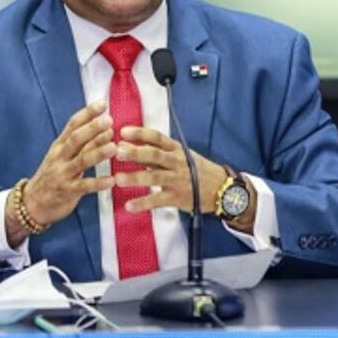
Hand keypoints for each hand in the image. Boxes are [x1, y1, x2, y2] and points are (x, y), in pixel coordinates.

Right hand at [5, 102, 115, 246]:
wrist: (32, 202)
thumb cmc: (53, 175)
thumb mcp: (62, 156)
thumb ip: (81, 142)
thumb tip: (104, 125)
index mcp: (59, 145)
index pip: (72, 124)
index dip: (87, 113)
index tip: (102, 104)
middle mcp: (60, 157)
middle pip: (75, 139)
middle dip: (92, 129)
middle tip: (109, 120)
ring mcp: (63, 174)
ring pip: (81, 161)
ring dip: (97, 153)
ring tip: (113, 147)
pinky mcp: (67, 191)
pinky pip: (84, 186)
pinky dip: (98, 183)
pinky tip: (112, 180)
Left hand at [113, 126, 227, 215]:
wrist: (220, 188)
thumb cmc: (195, 169)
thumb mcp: (179, 155)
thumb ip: (154, 151)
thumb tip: (126, 144)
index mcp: (176, 149)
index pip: (157, 137)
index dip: (140, 133)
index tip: (122, 131)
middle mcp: (176, 162)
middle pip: (155, 155)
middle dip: (136, 153)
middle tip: (117, 152)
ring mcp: (177, 180)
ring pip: (155, 177)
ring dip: (136, 178)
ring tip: (118, 179)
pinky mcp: (177, 198)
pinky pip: (158, 200)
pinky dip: (143, 203)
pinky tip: (129, 206)